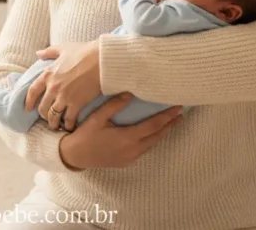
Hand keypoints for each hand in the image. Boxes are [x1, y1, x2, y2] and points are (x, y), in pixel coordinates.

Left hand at [25, 40, 100, 131]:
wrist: (101, 60)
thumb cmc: (84, 52)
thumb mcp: (64, 48)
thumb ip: (49, 52)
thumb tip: (38, 53)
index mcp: (48, 74)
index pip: (32, 91)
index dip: (28, 102)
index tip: (28, 109)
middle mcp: (53, 87)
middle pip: (42, 107)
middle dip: (44, 115)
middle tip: (47, 118)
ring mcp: (64, 97)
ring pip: (53, 116)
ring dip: (53, 123)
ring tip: (56, 126)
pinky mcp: (76, 104)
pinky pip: (68, 119)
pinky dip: (68, 125)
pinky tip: (70, 127)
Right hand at [59, 94, 182, 169]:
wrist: (75, 156)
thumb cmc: (85, 135)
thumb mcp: (97, 117)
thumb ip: (113, 105)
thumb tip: (129, 93)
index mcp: (128, 138)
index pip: (153, 125)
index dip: (167, 116)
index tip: (178, 108)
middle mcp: (133, 150)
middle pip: (157, 136)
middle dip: (170, 125)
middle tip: (180, 114)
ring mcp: (130, 158)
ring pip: (152, 144)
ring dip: (162, 133)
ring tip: (171, 123)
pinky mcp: (126, 162)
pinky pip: (144, 150)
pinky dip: (152, 141)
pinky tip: (153, 134)